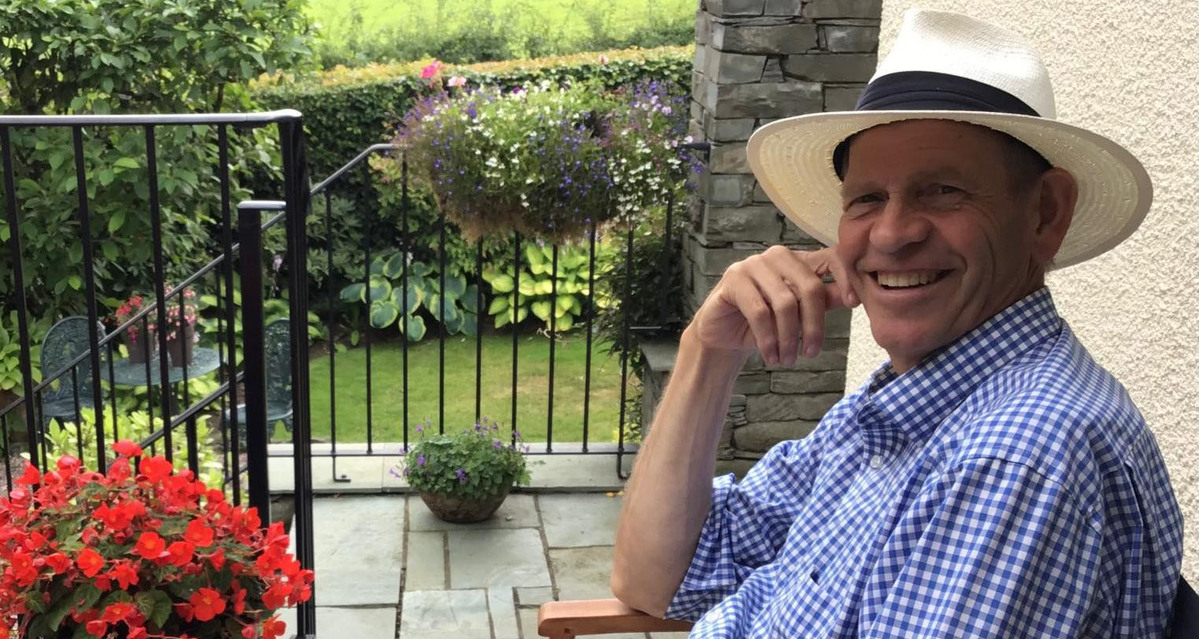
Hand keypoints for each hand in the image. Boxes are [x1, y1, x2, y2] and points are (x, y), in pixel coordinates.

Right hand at [690, 246, 858, 366]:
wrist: (722, 336)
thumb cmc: (764, 324)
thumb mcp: (798, 314)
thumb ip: (823, 301)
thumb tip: (854, 296)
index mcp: (797, 260)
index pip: (831, 257)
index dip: (845, 278)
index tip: (853, 305)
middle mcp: (777, 256)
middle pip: (809, 287)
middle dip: (814, 326)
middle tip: (810, 354)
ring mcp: (752, 264)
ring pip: (785, 302)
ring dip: (788, 338)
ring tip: (787, 360)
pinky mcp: (733, 279)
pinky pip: (759, 312)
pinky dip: (768, 339)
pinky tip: (771, 356)